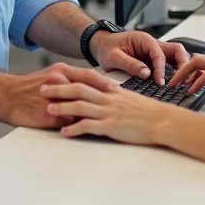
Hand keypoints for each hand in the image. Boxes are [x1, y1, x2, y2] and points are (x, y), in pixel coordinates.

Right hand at [0, 63, 114, 129]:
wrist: (6, 96)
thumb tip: (86, 86)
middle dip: (105, 99)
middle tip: (118, 106)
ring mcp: (55, 99)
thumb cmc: (28, 88)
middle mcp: (60, 82)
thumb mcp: (49, 76)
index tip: (117, 89)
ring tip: (107, 120)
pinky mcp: (49, 115)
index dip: (104, 83)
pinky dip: (80, 126)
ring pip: (81, 107)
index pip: (89, 75)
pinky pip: (69, 122)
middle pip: (89, 91)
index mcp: (61, 71)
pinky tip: (90, 130)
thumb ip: (67, 79)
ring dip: (94, 114)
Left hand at [42, 79, 180, 145]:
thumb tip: (103, 90)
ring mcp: (109, 112)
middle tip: (43, 88)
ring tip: (48, 109)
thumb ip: (114, 93)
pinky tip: (64, 133)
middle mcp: (108, 98)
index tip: (56, 72)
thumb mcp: (129, 96)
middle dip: (59, 88)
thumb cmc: (147, 111)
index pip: (88, 77)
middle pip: (79, 89)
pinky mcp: (111, 127)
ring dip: (62, 107)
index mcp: (112, 89)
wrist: (162, 121)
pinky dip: (74, 129)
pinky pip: (89, 127)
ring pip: (80, 107)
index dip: (70, 74)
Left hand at [90, 30, 188, 84]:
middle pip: (176, 50)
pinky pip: (168, 65)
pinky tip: (173, 83)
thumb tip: (146, 74)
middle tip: (181, 80)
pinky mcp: (153, 61)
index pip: (159, 54)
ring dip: (180, 68)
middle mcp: (152, 44)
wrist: (101, 46)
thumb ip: (130, 64)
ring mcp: (154, 52)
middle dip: (182, 64)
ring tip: (180, 83)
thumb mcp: (114, 57)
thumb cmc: (106, 48)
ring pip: (175, 57)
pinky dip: (173, 73)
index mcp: (144, 40)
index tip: (160, 82)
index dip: (161, 69)